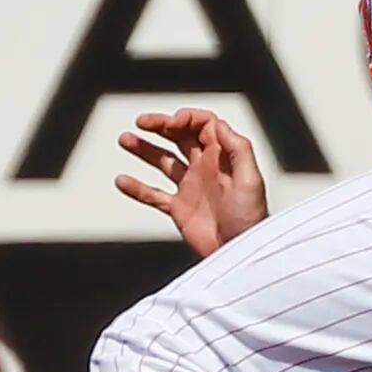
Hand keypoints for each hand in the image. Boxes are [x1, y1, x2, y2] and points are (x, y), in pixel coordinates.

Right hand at [116, 109, 268, 258]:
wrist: (239, 252)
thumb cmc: (250, 219)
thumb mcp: (250, 180)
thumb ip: (238, 149)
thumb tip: (219, 124)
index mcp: (222, 156)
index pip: (202, 125)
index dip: (186, 118)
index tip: (170, 122)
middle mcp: (205, 167)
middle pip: (180, 136)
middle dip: (160, 126)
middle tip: (141, 122)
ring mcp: (190, 187)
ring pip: (163, 160)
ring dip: (144, 148)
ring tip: (125, 139)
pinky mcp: (179, 208)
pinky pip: (153, 194)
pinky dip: (137, 188)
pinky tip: (121, 180)